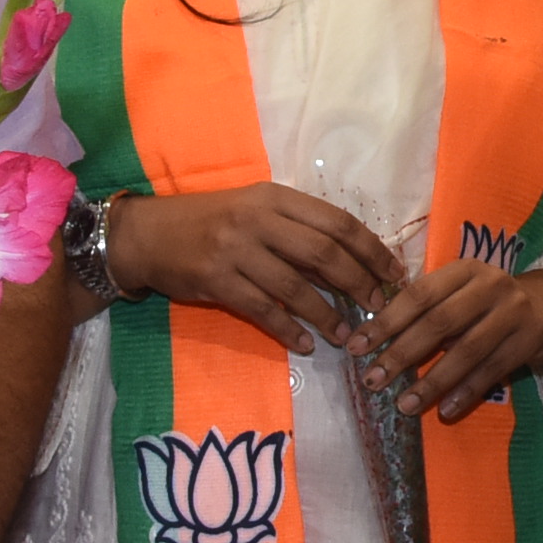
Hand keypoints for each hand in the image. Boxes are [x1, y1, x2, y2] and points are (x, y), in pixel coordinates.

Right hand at [102, 181, 401, 356]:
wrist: (147, 234)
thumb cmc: (210, 220)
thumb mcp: (255, 209)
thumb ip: (297, 229)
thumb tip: (351, 262)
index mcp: (274, 197)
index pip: (337, 222)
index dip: (371, 249)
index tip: (394, 273)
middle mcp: (258, 220)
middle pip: (324, 253)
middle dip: (359, 283)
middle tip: (379, 308)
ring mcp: (236, 250)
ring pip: (296, 287)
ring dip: (328, 316)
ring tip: (348, 336)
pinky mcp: (216, 280)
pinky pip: (262, 310)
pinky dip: (289, 330)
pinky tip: (307, 345)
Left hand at [368, 256, 542, 421]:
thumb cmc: (490, 302)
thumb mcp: (462, 291)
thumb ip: (428, 307)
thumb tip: (374, 338)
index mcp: (464, 269)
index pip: (418, 294)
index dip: (385, 321)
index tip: (355, 346)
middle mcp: (491, 285)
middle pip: (439, 322)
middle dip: (402, 353)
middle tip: (373, 380)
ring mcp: (514, 311)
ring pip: (467, 350)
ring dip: (433, 381)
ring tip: (404, 404)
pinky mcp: (532, 339)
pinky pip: (493, 370)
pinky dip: (467, 392)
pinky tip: (445, 411)